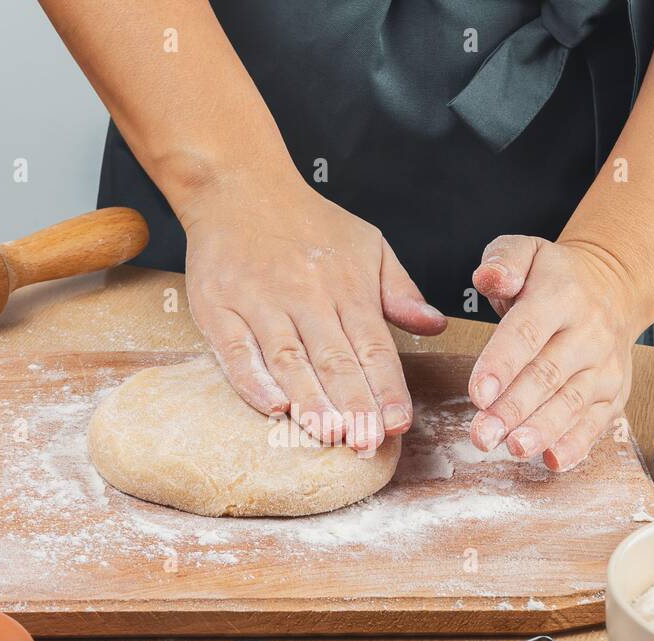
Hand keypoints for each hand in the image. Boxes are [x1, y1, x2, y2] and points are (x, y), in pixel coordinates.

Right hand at [179, 172, 446, 450]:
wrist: (238, 185)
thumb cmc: (308, 222)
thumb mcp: (367, 244)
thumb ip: (400, 291)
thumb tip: (436, 325)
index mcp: (347, 286)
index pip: (373, 346)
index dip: (386, 388)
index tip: (398, 424)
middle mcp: (306, 295)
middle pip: (334, 359)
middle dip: (353, 405)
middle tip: (366, 443)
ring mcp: (259, 301)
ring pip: (288, 359)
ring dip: (310, 400)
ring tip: (329, 434)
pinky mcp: (217, 306)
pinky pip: (235, 350)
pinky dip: (253, 380)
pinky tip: (273, 407)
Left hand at [468, 236, 644, 470]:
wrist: (614, 288)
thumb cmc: (555, 278)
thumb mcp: (527, 251)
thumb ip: (503, 259)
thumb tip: (491, 277)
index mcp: (562, 296)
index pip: (527, 333)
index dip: (502, 364)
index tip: (478, 394)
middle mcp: (589, 333)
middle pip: (547, 375)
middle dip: (513, 409)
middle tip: (482, 435)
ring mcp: (605, 366)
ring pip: (572, 402)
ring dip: (542, 430)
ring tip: (514, 449)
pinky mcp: (614, 393)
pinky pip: (596, 422)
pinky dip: (576, 445)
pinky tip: (552, 461)